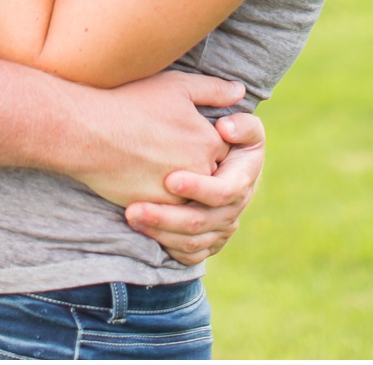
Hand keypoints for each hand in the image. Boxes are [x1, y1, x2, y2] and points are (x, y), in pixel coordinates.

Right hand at [71, 71, 235, 207]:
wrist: (86, 132)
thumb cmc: (129, 103)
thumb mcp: (175, 86)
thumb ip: (213, 89)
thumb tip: (240, 91)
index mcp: (210, 142)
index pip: (219, 148)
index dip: (199, 140)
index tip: (179, 134)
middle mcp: (201, 172)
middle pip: (205, 174)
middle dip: (191, 167)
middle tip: (163, 152)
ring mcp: (179, 196)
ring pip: (188, 197)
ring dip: (176, 188)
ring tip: (149, 166)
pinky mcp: (157, 211)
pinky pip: (168, 213)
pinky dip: (160, 203)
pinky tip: (140, 183)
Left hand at [126, 110, 264, 264]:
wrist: (210, 154)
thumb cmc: (217, 129)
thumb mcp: (235, 120)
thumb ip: (237, 121)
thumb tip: (225, 128)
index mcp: (243, 178)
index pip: (224, 191)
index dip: (199, 188)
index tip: (169, 180)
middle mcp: (234, 208)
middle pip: (201, 222)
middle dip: (166, 217)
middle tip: (133, 209)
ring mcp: (221, 227)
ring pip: (192, 241)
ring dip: (159, 232)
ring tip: (130, 217)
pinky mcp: (208, 241)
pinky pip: (188, 253)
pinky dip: (167, 246)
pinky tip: (142, 233)